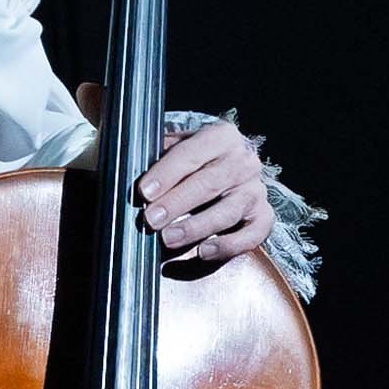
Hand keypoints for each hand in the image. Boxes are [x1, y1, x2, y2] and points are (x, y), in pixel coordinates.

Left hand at [137, 119, 274, 276]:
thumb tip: (125, 168)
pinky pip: (251, 235)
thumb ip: (156, 155)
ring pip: (228, 211)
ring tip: (169, 239)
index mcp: (222, 136)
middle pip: (209, 183)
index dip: (166, 173)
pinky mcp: (263, 216)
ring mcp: (256, 190)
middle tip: (150, 220)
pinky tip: (204, 252)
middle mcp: (244, 161)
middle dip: (177, 203)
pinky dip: (228, 246)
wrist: (229, 168)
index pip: (192, 154)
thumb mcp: (177, 147)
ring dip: (196, 227)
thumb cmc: (194, 161)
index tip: (143, 192)